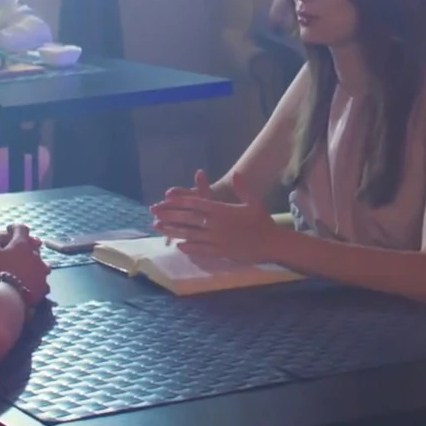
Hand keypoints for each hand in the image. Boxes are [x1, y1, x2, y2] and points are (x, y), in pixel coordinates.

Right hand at [0, 224, 50, 305]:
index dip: (14, 227)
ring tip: (25, 266)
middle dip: (25, 245)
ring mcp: (41, 271)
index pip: (21, 228)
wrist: (8, 298)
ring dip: (32, 261)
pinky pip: (41, 279)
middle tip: (16, 249)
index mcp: (22, 244)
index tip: (9, 229)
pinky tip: (31, 281)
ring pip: (39, 262)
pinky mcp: (43, 286)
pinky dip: (36, 278)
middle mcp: (36, 255)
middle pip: (32, 245)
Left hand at [152, 170, 280, 263]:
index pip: (195, 204)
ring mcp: (217, 239)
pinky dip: (189, 248)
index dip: (178, 203)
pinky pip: (201, 250)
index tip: (164, 201)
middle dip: (169, 215)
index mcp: (222, 210)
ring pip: (190, 234)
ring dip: (172, 231)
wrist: (272, 243)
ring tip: (158, 228)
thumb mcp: (253, 201)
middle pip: (188, 218)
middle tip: (153, 213)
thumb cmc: (262, 221)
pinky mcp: (220, 252)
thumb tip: (236, 173)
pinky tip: (178, 246)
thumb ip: (243, 188)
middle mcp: (216, 224)